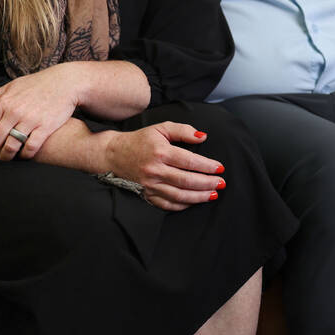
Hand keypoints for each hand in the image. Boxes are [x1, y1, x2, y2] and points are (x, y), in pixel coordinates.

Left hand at [0, 64, 80, 160]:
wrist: (65, 82)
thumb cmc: (36, 84)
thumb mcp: (10, 87)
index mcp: (4, 102)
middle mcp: (15, 111)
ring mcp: (30, 119)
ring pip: (11, 146)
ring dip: (6, 156)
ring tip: (8, 157)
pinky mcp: (46, 127)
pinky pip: (30, 147)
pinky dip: (25, 155)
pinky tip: (25, 154)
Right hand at [104, 123, 225, 211]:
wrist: (114, 154)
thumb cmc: (140, 140)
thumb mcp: (161, 128)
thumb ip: (183, 130)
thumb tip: (203, 137)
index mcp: (161, 152)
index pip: (190, 161)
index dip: (207, 166)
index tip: (220, 168)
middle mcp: (155, 170)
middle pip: (187, 180)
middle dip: (207, 183)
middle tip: (221, 183)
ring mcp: (150, 185)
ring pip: (179, 195)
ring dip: (199, 197)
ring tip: (213, 194)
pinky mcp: (146, 195)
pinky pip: (168, 204)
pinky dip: (183, 205)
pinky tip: (194, 201)